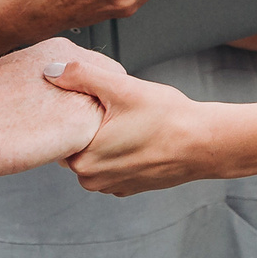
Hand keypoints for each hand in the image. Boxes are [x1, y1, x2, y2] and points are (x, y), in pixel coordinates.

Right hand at [0, 42, 108, 175]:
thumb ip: (46, 78)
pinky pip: (93, 146)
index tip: (68, 109)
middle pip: (108, 94)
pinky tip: (49, 149)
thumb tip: (54, 94)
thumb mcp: (18, 71)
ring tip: (51, 138)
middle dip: (94, 112)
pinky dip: (77, 152)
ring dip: (87, 133)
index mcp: (61, 50)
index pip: (98, 72)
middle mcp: (79, 66)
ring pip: (103, 121)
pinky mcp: (84, 125)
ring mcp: (84, 95)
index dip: (87, 95)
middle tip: (62, 128)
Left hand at [48, 53, 214, 196]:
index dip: (72, 113)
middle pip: (75, 145)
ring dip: (103, 140)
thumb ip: (82, 76)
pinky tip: (135, 136)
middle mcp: (93, 180)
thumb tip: (51, 70)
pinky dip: (119, 152)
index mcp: (83, 160)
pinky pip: (112, 165)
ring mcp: (112, 186)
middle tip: (111, 107)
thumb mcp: (121, 88)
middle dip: (88, 126)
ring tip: (125, 121)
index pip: (60, 133)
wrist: (204, 143)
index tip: (90, 101)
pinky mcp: (129, 187)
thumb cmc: (167, 118)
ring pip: (94, 156)